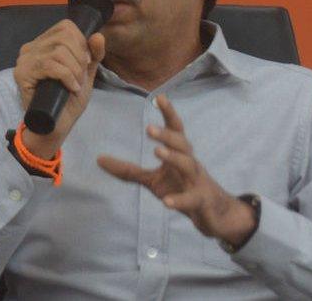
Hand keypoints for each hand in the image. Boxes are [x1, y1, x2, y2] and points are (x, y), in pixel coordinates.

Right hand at [13, 19, 104, 158]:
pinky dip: (67, 76)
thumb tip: (97, 35)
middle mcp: (31, 48)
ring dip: (74, 70)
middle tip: (80, 76)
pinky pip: (50, 65)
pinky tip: (71, 87)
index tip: (85, 62)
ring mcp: (24, 60)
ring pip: (58, 51)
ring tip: (76, 84)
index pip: (66, 27)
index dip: (81, 42)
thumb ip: (93, 54)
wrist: (56, 125)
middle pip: (64, 37)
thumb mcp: (85, 73)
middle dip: (80, 58)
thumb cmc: (68, 100)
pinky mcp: (22, 74)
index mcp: (44, 43)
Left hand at [98, 95, 255, 245]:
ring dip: (174, 157)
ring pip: (189, 165)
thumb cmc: (181, 189)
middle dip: (167, 135)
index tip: (160, 97)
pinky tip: (167, 202)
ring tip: (157, 151)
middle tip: (148, 128)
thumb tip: (98, 159)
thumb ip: (128, 170)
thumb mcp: (152, 180)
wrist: (213, 214)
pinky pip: (191, 199)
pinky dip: (180, 200)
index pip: (175, 129)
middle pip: (182, 144)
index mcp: (179, 154)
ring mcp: (197, 182)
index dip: (169, 113)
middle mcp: (190, 163)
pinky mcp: (200, 201)